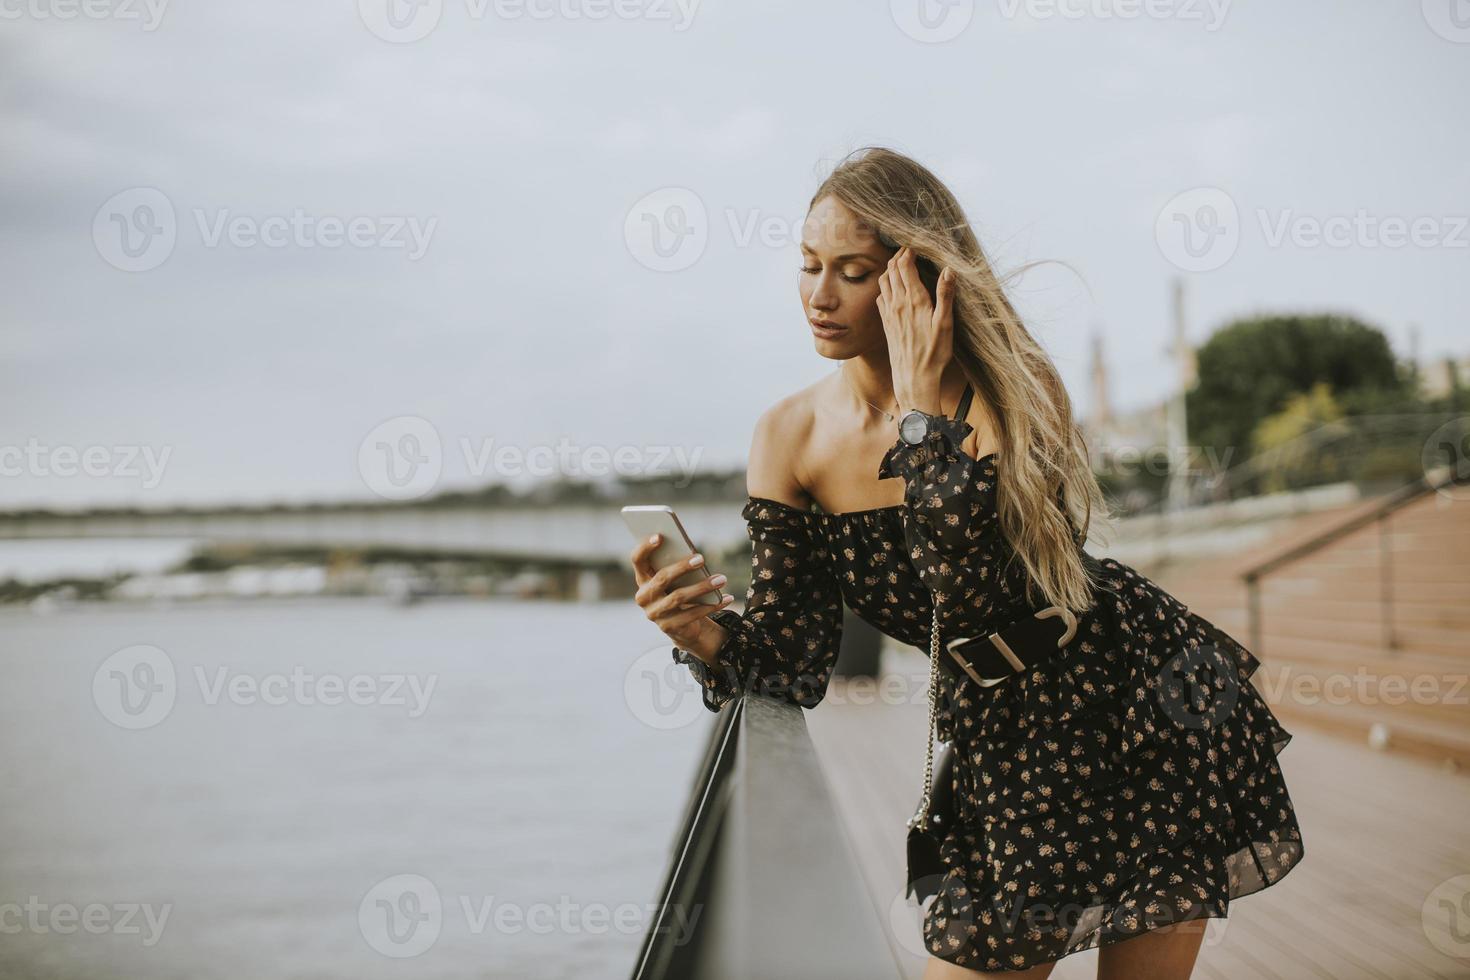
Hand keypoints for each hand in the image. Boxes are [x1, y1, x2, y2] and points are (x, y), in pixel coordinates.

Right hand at [629, 534, 733, 662]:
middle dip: (682, 567)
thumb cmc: (678, 592)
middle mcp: (644, 597)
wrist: (681, 626)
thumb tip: (694, 555)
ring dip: (702, 587)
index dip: (645, 547)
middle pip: (661, 578)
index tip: (659, 536)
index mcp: (642, 579)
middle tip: (701, 558)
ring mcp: (654, 614)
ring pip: (678, 597)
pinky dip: (712, 605)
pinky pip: (692, 614)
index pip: (637, 560)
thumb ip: (677, 566)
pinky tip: (726, 598)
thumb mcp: (676, 579)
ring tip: (721, 579)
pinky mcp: (668, 627)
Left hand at [877, 246, 955, 412]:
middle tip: (908, 248)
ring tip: (900, 262)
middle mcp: (897, 304)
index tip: (915, 243)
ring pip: (884, 281)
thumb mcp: (945, 324)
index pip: (905, 266)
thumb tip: (949, 270)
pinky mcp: (886, 323)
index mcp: (914, 300)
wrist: (913, 379)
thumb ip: (945, 295)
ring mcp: (889, 313)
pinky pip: (880, 296)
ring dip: (890, 268)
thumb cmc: (934, 354)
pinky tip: (891, 286)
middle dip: (899, 255)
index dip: (908, 251)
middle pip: (892, 270)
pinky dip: (885, 285)